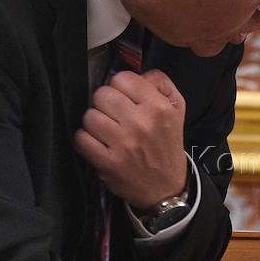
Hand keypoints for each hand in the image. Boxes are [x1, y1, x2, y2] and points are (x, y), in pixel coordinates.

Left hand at [74, 69, 187, 208]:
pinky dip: (86, 140)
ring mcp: (123, 144)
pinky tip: (98, 144)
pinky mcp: (108, 162)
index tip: (125, 99)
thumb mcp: (177, 108)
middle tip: (115, 116)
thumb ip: (160, 82)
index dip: (121, 87)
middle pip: (102, 94)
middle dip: (106, 104)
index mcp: (158, 107)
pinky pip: (81, 138)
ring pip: (89, 115)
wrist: (166, 187)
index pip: (122, 78)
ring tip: (107, 131)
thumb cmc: (167, 144)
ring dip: (95, 122)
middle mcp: (141, 124)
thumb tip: (137, 73)